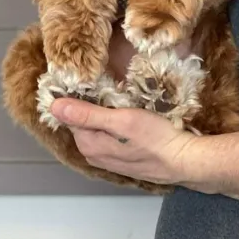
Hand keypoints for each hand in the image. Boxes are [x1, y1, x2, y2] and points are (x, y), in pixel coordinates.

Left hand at [49, 98, 210, 187]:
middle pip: (84, 122)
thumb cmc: (155, 139)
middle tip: (106, 83)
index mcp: (89, 144)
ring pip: (99, 128)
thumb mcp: (121, 120)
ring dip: (105, 112)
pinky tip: (129, 114)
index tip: (86, 78)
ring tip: (119, 96)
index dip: (76, 95)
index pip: (70, 115)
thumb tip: (54, 106)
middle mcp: (94, 154)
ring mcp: (109, 158)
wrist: (184, 160)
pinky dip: (115, 123)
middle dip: (91, 103)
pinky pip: (111, 135)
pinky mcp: (123, 157)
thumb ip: (87, 114)